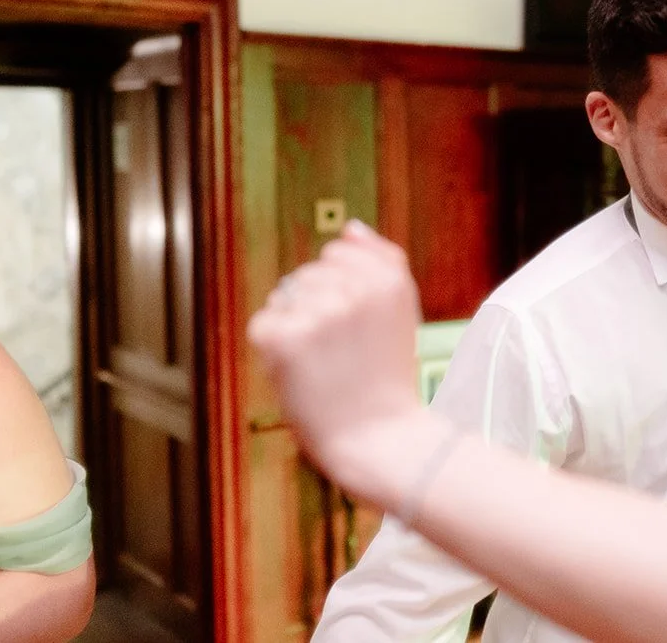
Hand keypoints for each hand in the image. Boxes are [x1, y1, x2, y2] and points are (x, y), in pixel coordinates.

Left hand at [247, 221, 423, 464]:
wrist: (379, 438)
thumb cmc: (387, 377)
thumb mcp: (402, 310)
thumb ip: (381, 261)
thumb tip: (349, 228)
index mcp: (388, 278)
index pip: (337, 252)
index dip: (341, 290)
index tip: (358, 327)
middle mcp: (356, 289)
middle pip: (308, 274)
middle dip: (317, 307)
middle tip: (342, 351)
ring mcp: (319, 312)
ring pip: (285, 297)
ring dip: (295, 326)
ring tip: (323, 362)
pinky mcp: (287, 339)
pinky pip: (264, 324)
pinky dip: (273, 349)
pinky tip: (301, 371)